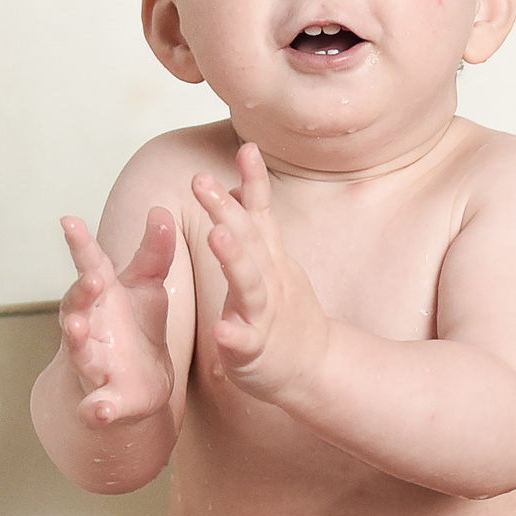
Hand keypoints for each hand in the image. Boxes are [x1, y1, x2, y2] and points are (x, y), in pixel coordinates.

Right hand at [56, 209, 177, 426]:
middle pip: (78, 305)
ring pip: (80, 352)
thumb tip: (160, 210)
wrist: (133, 386)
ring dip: (77, 341)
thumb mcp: (149, 288)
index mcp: (101, 297)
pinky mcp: (107, 400)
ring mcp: (94, 364)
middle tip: (91, 278)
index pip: (89, 265)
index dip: (79, 244)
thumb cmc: (136, 328)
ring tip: (76, 328)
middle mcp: (90, 327)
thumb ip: (155, 253)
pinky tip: (98, 410)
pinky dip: (96, 409)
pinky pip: (96, 406)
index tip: (68, 220)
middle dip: (81, 292)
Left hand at [193, 143, 329, 404]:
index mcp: (269, 260)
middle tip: (201, 181)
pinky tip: (220, 330)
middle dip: (226, 209)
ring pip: (249, 285)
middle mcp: (269, 281)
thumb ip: (254, 226)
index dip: (254, 181)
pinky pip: (244, 344)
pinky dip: (233, 336)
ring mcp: (264, 316)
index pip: (261, 214)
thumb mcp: (273, 263)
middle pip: (249, 241)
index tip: (247, 146)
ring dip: (233, 259)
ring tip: (216, 236)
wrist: (315, 368)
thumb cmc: (286, 313)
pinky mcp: (256, 351)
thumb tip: (232, 185)